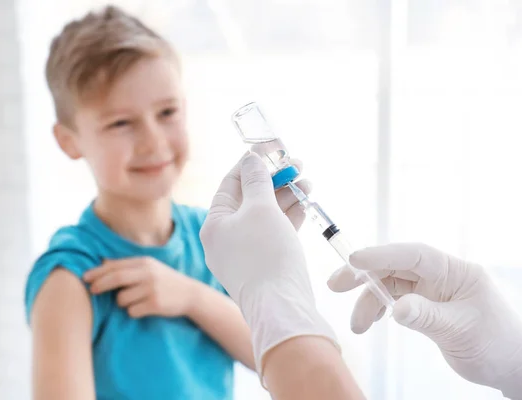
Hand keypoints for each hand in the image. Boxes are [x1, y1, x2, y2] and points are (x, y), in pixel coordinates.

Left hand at [83, 256, 196, 317]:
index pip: (115, 266)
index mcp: (144, 263)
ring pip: (122, 299)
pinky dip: (134, 311)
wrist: (189, 294)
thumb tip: (102, 262)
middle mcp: (148, 273)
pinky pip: (132, 311)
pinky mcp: (155, 303)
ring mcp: (152, 288)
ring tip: (135, 301)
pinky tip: (144, 308)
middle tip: (91, 290)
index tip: (85, 278)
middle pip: (116, 278)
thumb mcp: (149, 268)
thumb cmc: (165, 281)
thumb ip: (128, 266)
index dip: (98, 272)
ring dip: (122, 302)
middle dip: (100, 284)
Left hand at [200, 153, 336, 376]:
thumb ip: (257, 181)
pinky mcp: (263, 266)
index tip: (270, 149)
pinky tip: (305, 203)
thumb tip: (252, 159)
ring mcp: (244, 254)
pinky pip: (274, 234)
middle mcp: (225, 239)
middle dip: (274, 180)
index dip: (250, 164)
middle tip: (296, 164)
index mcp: (214, 225)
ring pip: (264, 217)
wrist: (281, 308)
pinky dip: (288, 218)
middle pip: (249, 199)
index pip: (229, 184)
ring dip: (285, 197)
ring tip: (307, 181)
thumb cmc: (265, 255)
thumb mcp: (260, 209)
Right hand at [328, 243, 521, 399]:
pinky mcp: (425, 306)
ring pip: (390, 286)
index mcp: (455, 271)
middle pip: (395, 267)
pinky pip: (395, 300)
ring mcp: (432, 290)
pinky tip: (372, 321)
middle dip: (364, 275)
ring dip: (369, 301)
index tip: (354, 260)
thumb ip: (426, 316)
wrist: (512, 365)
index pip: (414, 255)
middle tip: (335, 285)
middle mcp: (440, 276)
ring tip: (358, 326)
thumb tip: (395, 308)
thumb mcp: (461, 330)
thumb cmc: (498, 343)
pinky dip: (380, 309)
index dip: (382, 254)